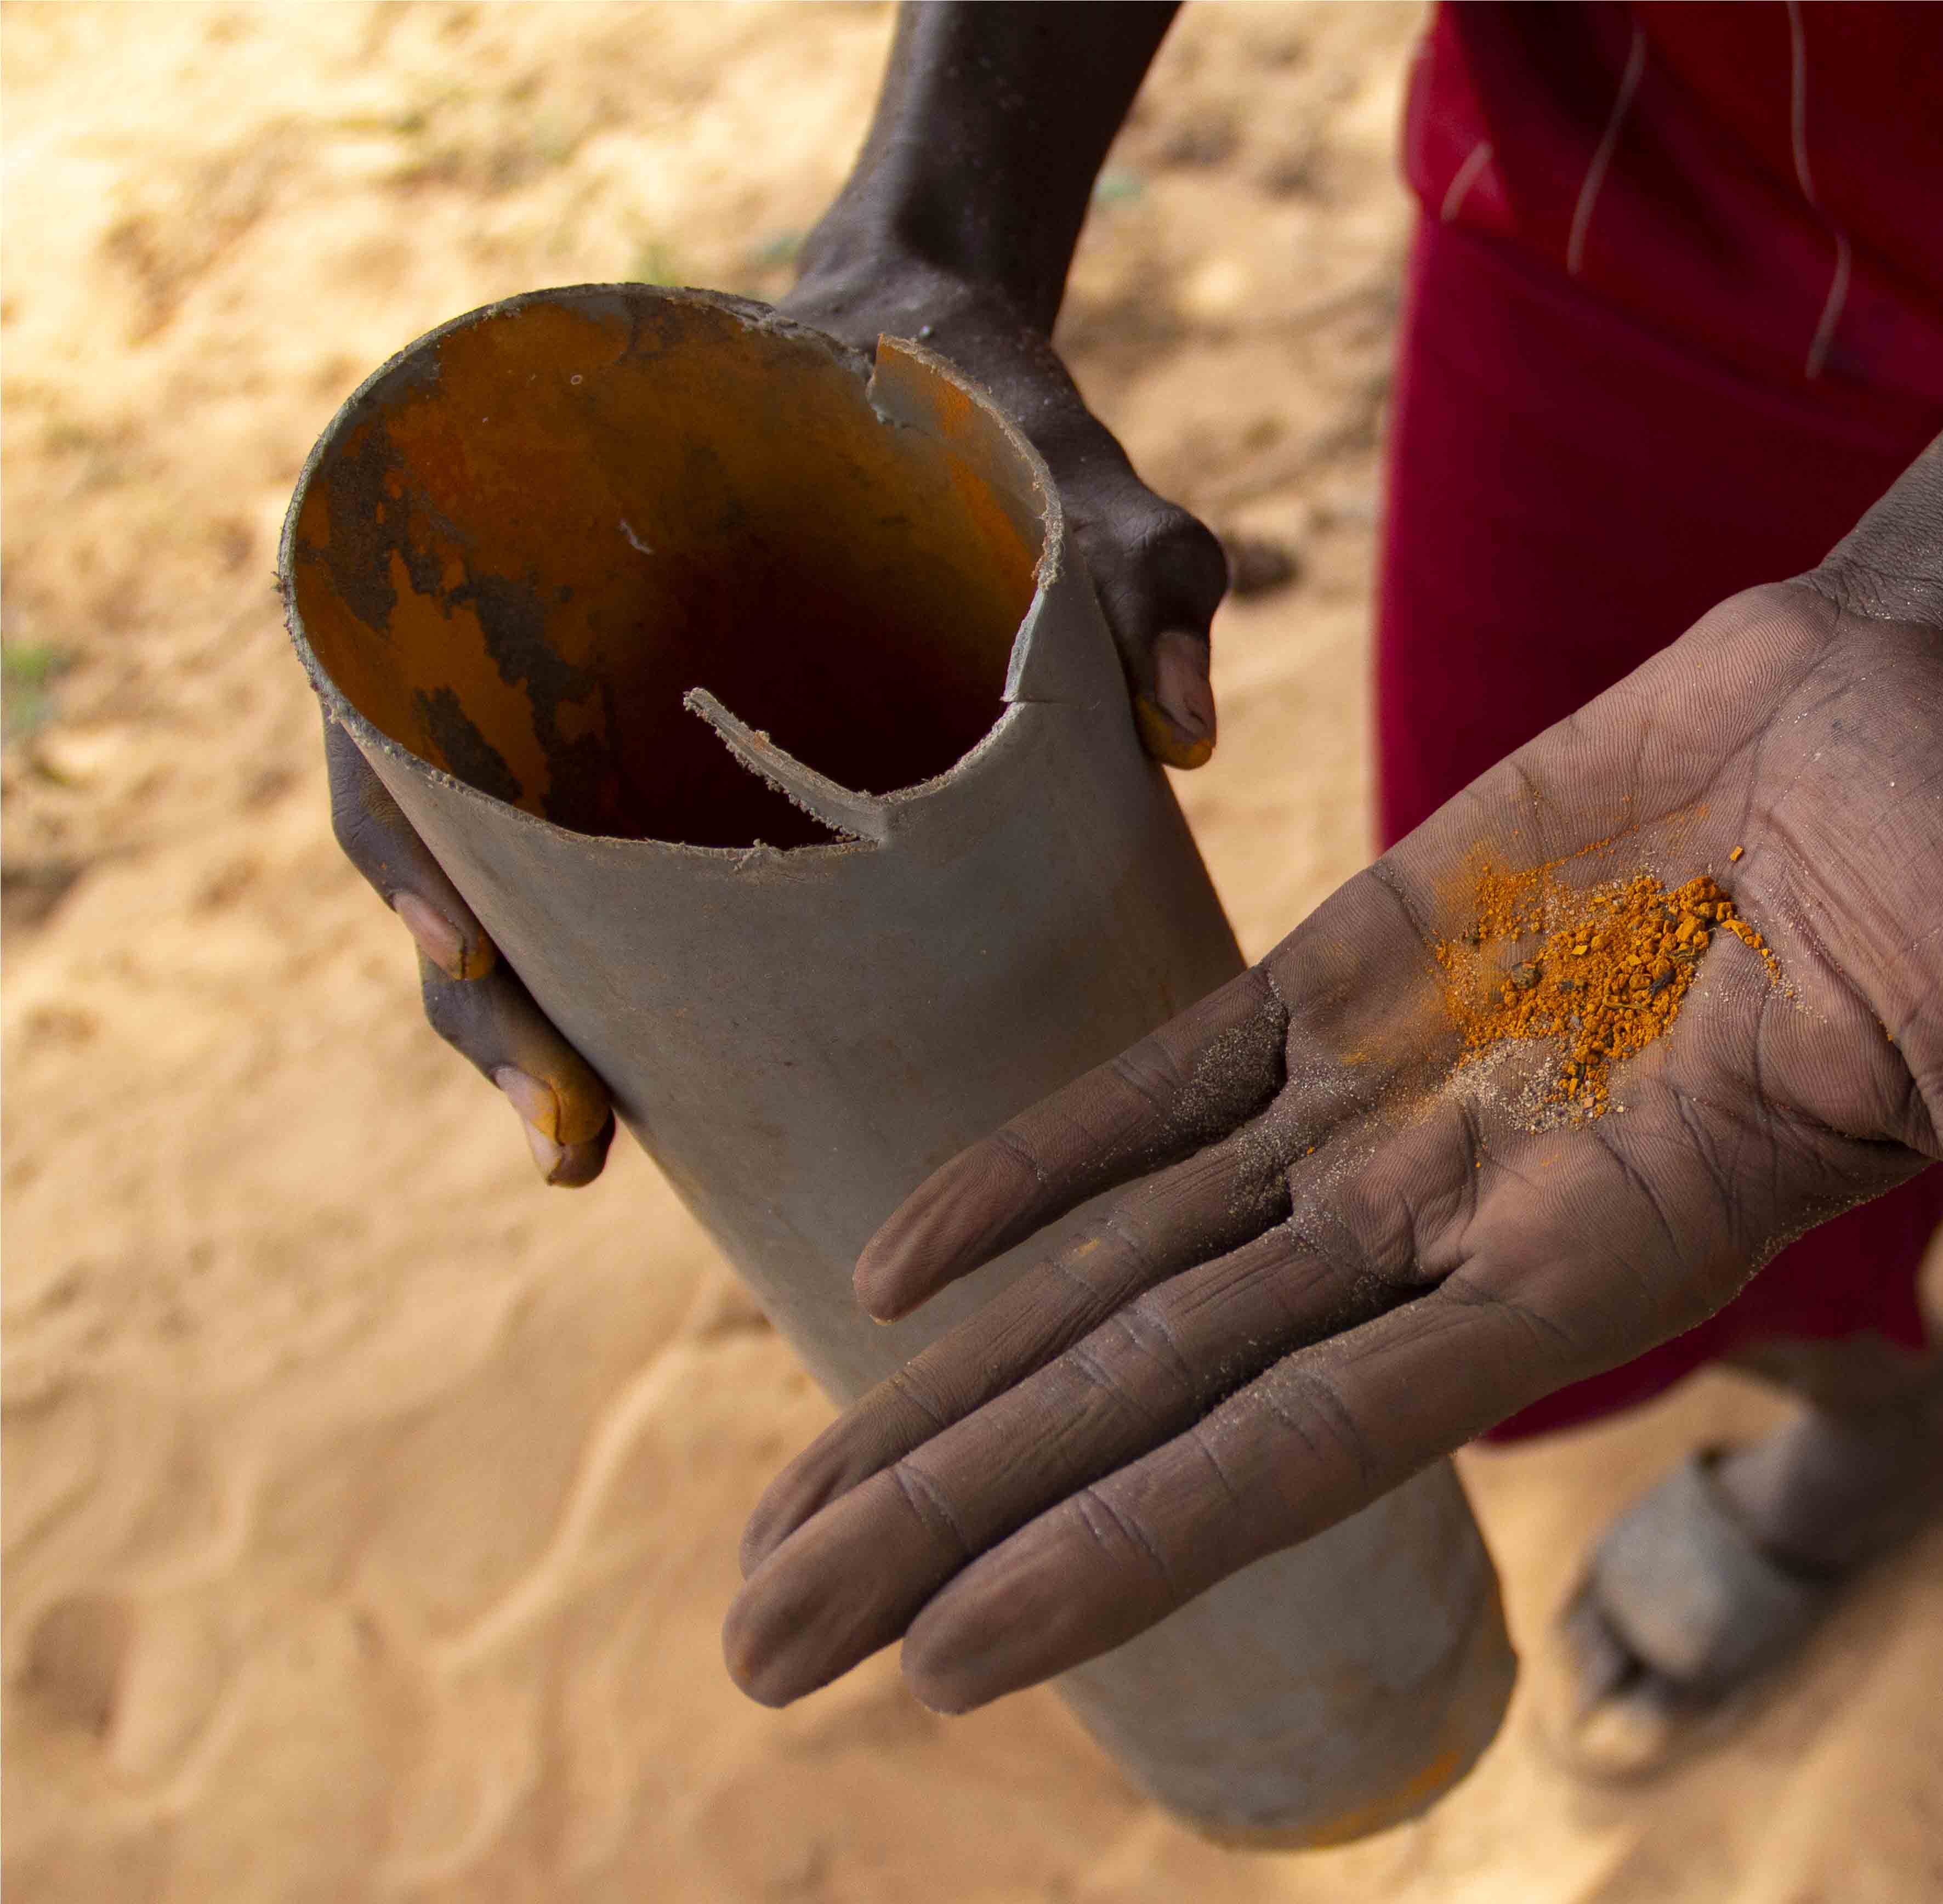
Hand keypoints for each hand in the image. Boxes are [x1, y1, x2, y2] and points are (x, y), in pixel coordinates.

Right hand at [323, 256, 1225, 1184]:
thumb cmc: (978, 415)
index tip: (470, 951)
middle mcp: (551, 644)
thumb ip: (1132, 570)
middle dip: (491, 1003)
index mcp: (558, 542)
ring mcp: (611, 721)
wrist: (952, 373)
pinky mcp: (686, 779)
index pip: (412, 704)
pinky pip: (622, 894)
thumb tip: (1190, 740)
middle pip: (448, 837)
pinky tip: (663, 1107)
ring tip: (588, 1149)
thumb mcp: (1057, 473)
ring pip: (519, 889)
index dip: (415, 845)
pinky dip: (626, 993)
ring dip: (537, 1028)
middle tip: (571, 1134)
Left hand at [724, 582, 1942, 1715]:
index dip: (1125, 1547)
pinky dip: (1025, 1169)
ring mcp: (1394, 1102)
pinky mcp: (1364, 968)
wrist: (1932, 691)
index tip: (938, 1662)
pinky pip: (1159, 1087)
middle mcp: (1456, 1219)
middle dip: (954, 1525)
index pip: (1307, 1439)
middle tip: (753, 1657)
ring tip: (774, 1525)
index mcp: (1588, 1267)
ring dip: (945, 1390)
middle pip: (1155, 1395)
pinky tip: (881, 1270)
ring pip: (1123, 1269)